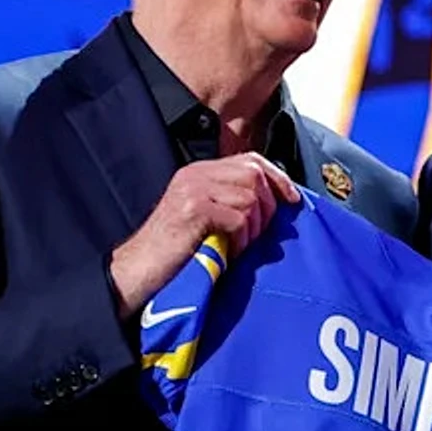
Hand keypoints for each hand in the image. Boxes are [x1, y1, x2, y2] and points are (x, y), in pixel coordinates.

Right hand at [110, 153, 298, 316]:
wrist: (138, 270)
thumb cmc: (176, 252)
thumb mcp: (207, 219)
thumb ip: (232, 203)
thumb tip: (278, 203)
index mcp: (200, 172)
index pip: (250, 160)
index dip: (277, 177)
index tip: (292, 200)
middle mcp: (196, 174)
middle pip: (255, 175)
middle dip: (267, 207)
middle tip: (256, 235)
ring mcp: (193, 189)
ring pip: (250, 198)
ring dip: (252, 229)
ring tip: (237, 247)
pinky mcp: (194, 209)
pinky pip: (238, 219)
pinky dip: (241, 240)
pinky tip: (228, 252)